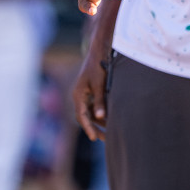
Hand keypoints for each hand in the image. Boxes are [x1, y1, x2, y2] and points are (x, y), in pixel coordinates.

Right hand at [72, 26, 114, 140]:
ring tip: (111, 131)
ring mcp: (85, 94)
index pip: (81, 116)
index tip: (94, 138)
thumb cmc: (98, 66)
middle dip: (94, 128)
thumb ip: (100, 101)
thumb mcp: (99, 84)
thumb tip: (101, 117)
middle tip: (105, 139)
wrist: (99, 50)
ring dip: (99, 122)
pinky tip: (111, 118)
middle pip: (85, 117)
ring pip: (91, 113)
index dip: (88, 128)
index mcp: (78, 95)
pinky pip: (95, 106)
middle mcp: (80, 96)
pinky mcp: (91, 91)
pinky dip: (102, 113)